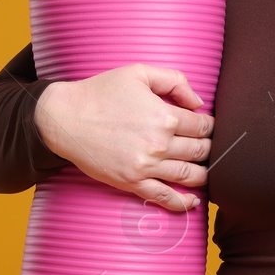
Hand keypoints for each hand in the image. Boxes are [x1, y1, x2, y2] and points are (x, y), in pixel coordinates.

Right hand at [34, 63, 212, 211]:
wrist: (65, 118)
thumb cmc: (101, 92)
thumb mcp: (138, 73)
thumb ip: (174, 81)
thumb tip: (198, 102)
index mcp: (165, 116)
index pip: (203, 126)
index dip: (209, 126)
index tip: (207, 126)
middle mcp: (159, 144)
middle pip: (200, 151)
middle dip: (208, 148)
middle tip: (208, 147)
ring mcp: (146, 166)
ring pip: (189, 175)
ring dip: (204, 174)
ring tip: (207, 170)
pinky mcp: (132, 182)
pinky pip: (164, 197)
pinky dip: (183, 202)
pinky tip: (193, 201)